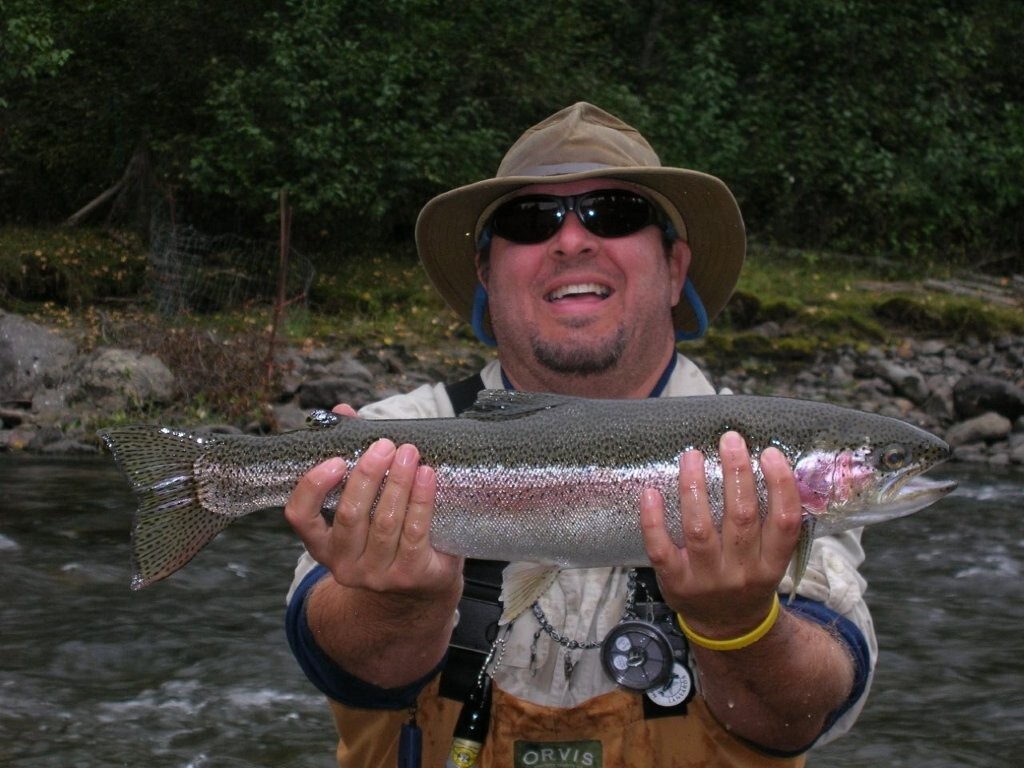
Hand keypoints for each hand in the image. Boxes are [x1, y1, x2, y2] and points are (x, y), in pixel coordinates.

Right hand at [283, 405, 461, 599]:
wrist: (424, 584)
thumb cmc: (389, 531)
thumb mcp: (367, 501)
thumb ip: (352, 456)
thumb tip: (342, 411)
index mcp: (322, 543)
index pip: (299, 516)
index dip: (313, 487)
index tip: (335, 459)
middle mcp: (343, 563)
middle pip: (349, 514)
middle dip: (368, 475)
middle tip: (385, 445)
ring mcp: (375, 574)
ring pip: (384, 522)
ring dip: (399, 482)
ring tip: (410, 453)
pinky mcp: (408, 575)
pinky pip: (415, 532)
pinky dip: (421, 500)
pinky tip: (427, 475)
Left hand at [639, 431, 803, 639]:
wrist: (728, 629)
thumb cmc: (749, 581)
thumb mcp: (772, 561)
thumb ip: (772, 524)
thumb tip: (771, 467)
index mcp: (772, 564)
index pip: (784, 522)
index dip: (780, 486)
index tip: (770, 453)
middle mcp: (742, 572)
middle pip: (741, 517)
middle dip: (736, 473)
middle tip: (730, 440)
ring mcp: (706, 579)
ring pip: (699, 528)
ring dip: (694, 487)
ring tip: (691, 455)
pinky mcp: (675, 582)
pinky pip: (661, 548)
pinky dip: (653, 520)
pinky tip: (650, 492)